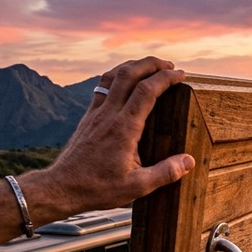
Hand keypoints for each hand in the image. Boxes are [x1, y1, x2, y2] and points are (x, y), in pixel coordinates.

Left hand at [28, 56, 194, 215]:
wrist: (62, 187)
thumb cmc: (98, 188)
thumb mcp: (137, 187)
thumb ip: (165, 173)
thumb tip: (189, 161)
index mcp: (124, 128)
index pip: (147, 91)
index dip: (166, 78)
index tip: (180, 75)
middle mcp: (109, 114)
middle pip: (129, 73)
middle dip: (151, 63)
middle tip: (169, 65)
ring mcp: (96, 113)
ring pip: (113, 75)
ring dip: (133, 65)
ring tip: (149, 67)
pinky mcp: (88, 116)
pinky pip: (102, 86)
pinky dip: (117, 76)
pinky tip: (125, 82)